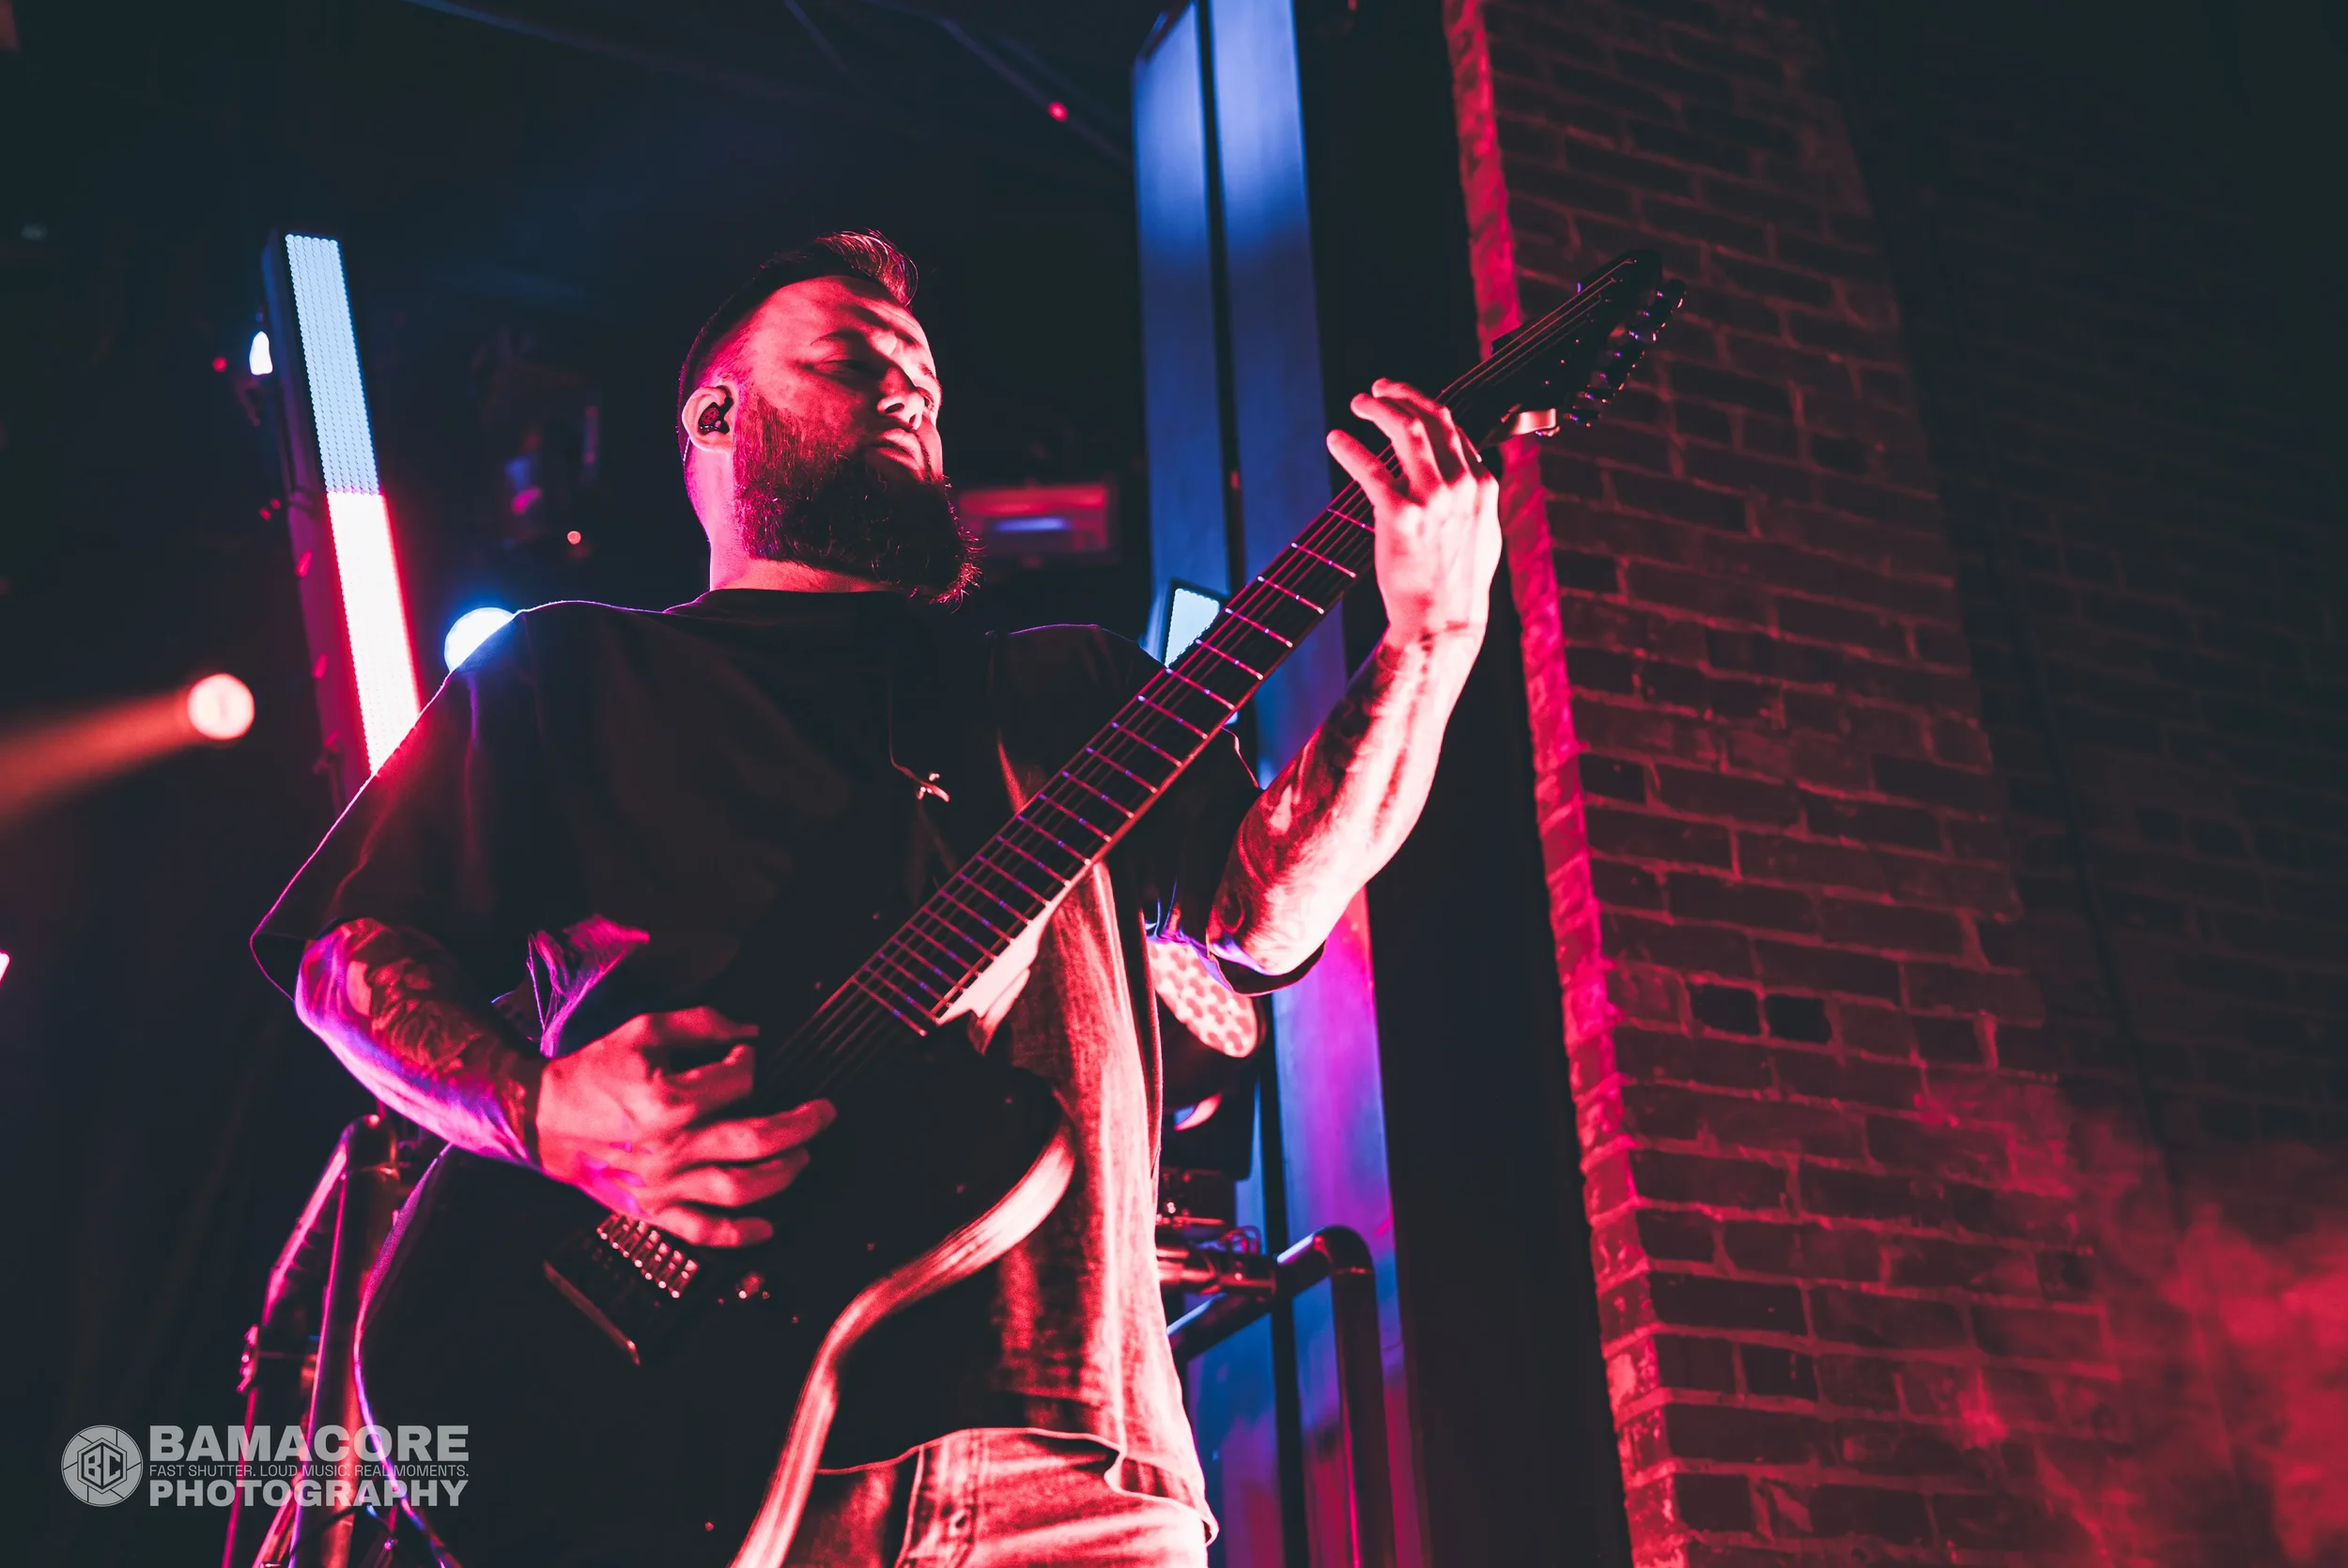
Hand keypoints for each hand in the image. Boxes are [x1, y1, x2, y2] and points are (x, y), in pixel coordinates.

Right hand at [534, 1007, 833, 1246]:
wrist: (541, 1119)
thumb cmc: (591, 1074)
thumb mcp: (643, 1030)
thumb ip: (701, 1023)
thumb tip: (751, 1031)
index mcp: (669, 1099)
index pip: (741, 1082)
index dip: (751, 1063)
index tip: (746, 1058)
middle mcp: (670, 1146)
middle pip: (757, 1140)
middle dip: (802, 1125)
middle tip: (824, 1113)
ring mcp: (663, 1184)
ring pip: (741, 1188)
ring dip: (783, 1173)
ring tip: (803, 1156)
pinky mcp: (652, 1210)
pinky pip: (704, 1231)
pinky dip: (741, 1234)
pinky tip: (768, 1227)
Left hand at [1326, 379, 1502, 651]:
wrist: (1442, 623)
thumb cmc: (1458, 582)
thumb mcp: (1484, 533)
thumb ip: (1477, 498)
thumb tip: (1471, 472)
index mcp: (1483, 485)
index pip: (1454, 427)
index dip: (1426, 405)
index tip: (1405, 400)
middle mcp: (1462, 485)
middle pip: (1432, 417)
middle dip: (1402, 394)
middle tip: (1377, 389)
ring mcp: (1433, 498)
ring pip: (1406, 429)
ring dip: (1378, 408)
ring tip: (1358, 402)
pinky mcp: (1401, 516)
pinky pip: (1370, 468)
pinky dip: (1349, 448)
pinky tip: (1336, 440)